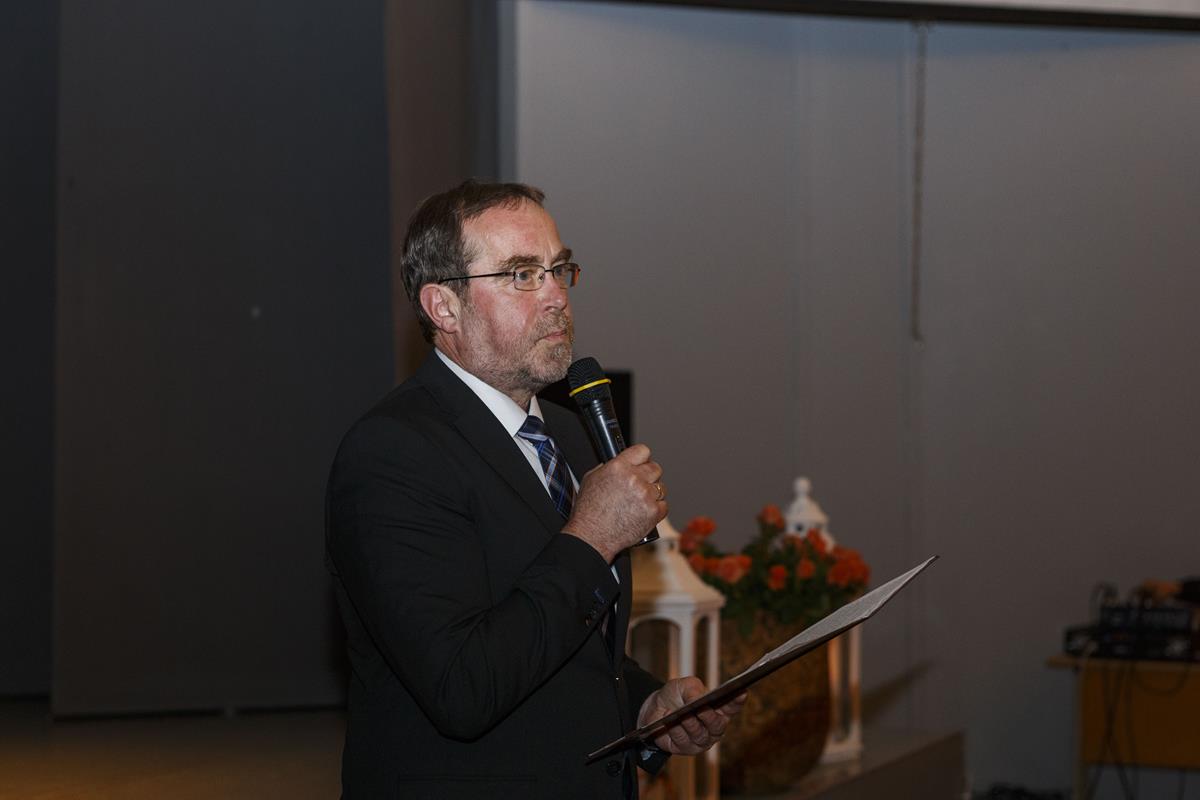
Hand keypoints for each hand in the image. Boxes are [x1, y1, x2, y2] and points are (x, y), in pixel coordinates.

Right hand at [562, 444, 666, 561]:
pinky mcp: (653, 512)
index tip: (642, 463)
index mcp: (618, 467)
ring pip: (661, 487)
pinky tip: (642, 513)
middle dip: (649, 476)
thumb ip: (609, 467)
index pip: (642, 451)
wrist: (592, 536)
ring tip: (638, 503)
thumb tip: (622, 462)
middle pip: (656, 468)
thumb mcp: (591, 479)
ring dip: (652, 494)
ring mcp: (645, 495)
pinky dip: (655, 510)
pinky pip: (664, 505)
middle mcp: (634, 478)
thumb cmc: (589, 511)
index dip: (642, 458)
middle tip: (640, 485)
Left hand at [636, 676, 746, 755]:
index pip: (733, 706)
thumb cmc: (676, 695)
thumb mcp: (684, 685)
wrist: (655, 707)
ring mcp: (699, 740)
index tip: (741, 692)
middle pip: (717, 725)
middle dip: (710, 717)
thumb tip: (695, 699)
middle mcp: (713, 728)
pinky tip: (669, 720)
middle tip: (702, 708)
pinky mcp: (683, 748)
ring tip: (683, 715)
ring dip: (691, 724)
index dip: (738, 700)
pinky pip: (681, 741)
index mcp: (719, 710)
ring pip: (699, 735)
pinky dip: (675, 730)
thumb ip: (693, 689)